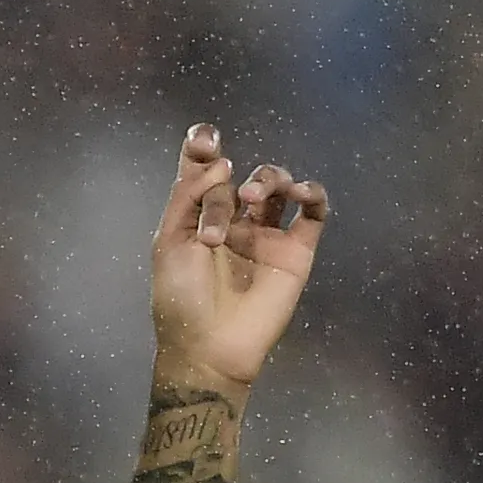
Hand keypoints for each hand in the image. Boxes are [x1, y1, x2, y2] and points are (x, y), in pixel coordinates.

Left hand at [151, 124, 328, 391]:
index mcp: (197, 217)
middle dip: (227, 183)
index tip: (205, 137)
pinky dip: (312, 192)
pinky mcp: (297, 250)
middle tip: (221, 213)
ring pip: (277, 185)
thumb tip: (223, 164)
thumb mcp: (169, 242)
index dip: (205, 146)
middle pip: (238, 178)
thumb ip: (188, 195)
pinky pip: (314, 211)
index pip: (205, 170)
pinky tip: (301, 193)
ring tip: (253, 199)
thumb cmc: (181, 298)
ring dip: (268, 178)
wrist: (210, 345)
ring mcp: (266, 235)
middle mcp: (234, 221)